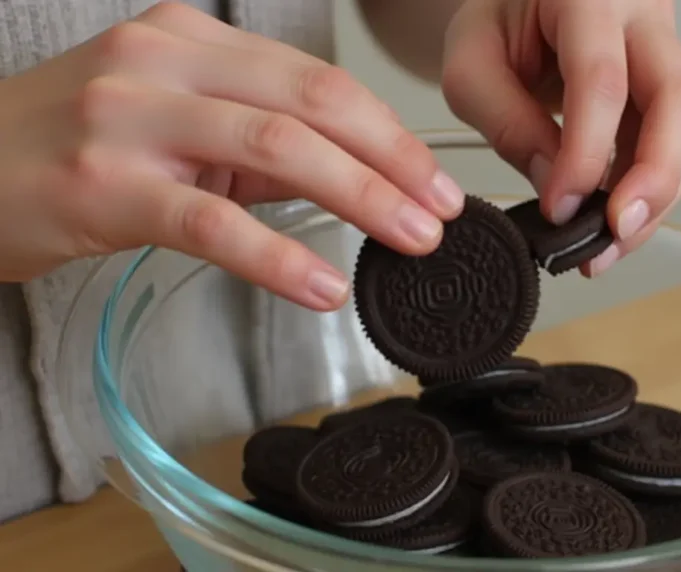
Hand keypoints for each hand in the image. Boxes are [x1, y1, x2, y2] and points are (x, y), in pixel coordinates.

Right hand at [0, 2, 463, 309]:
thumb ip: (256, 142)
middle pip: (312, 105)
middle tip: (441, 211)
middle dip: (393, 161)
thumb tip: (352, 179)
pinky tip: (322, 286)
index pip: (316, 80)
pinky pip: (212, 222)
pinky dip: (278, 257)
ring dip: (360, 199)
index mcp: (190, 39)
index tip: (434, 177)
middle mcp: (162, 62)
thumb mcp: (173, 119)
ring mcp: (129, 118)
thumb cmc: (71, 144)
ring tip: (409, 239)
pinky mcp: (104, 185)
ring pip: (276, 151)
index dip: (389, 131)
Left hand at [442, 0, 680, 275]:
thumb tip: (554, 184)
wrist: (523, 7)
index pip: (601, 80)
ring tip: (610, 242)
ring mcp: (668, 52)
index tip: (560, 207)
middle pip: (678, 100)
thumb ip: (506, 120)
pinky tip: (619, 220)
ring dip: (658, 197)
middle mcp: (644, 16)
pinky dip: (654, 191)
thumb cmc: (499, 24)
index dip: (584, 154)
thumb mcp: (472, 63)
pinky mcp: (672, 91)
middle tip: (617, 230)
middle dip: (654, 179)